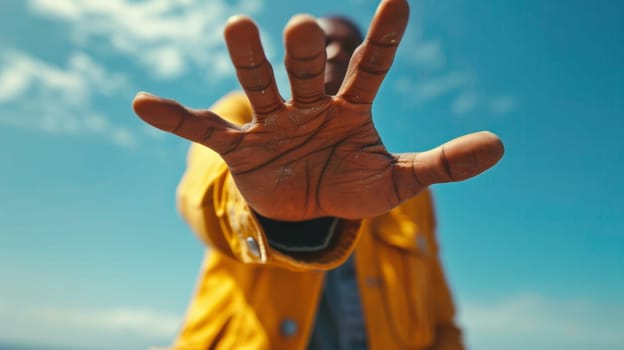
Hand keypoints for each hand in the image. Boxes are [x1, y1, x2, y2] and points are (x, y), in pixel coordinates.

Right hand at [132, 0, 503, 220]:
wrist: (308, 210)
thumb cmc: (352, 187)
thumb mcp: (398, 181)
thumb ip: (443, 162)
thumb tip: (500, 144)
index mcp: (350, 109)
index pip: (371, 67)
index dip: (385, 38)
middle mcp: (308, 106)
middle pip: (307, 70)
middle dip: (305, 51)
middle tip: (306, 28)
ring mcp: (271, 124)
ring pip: (258, 86)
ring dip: (248, 61)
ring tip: (238, 28)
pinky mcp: (239, 151)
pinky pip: (203, 130)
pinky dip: (176, 118)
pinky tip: (142, 103)